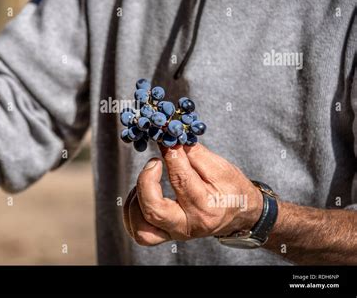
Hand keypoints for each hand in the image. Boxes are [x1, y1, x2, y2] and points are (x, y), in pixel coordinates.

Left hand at [123, 144, 263, 245]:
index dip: (170, 155)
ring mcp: (174, 234)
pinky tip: (142, 193)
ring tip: (148, 179)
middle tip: (154, 162)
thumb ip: (193, 153)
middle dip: (145, 181)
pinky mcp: (165, 235)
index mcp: (206, 208)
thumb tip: (170, 137)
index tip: (166, 139)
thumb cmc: (231, 189)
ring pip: (141, 228)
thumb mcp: (221, 168)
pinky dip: (133, 211)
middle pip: (153, 210)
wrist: (239, 215)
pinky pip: (140, 232)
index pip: (181, 180)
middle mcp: (188, 226)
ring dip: (136, 199)